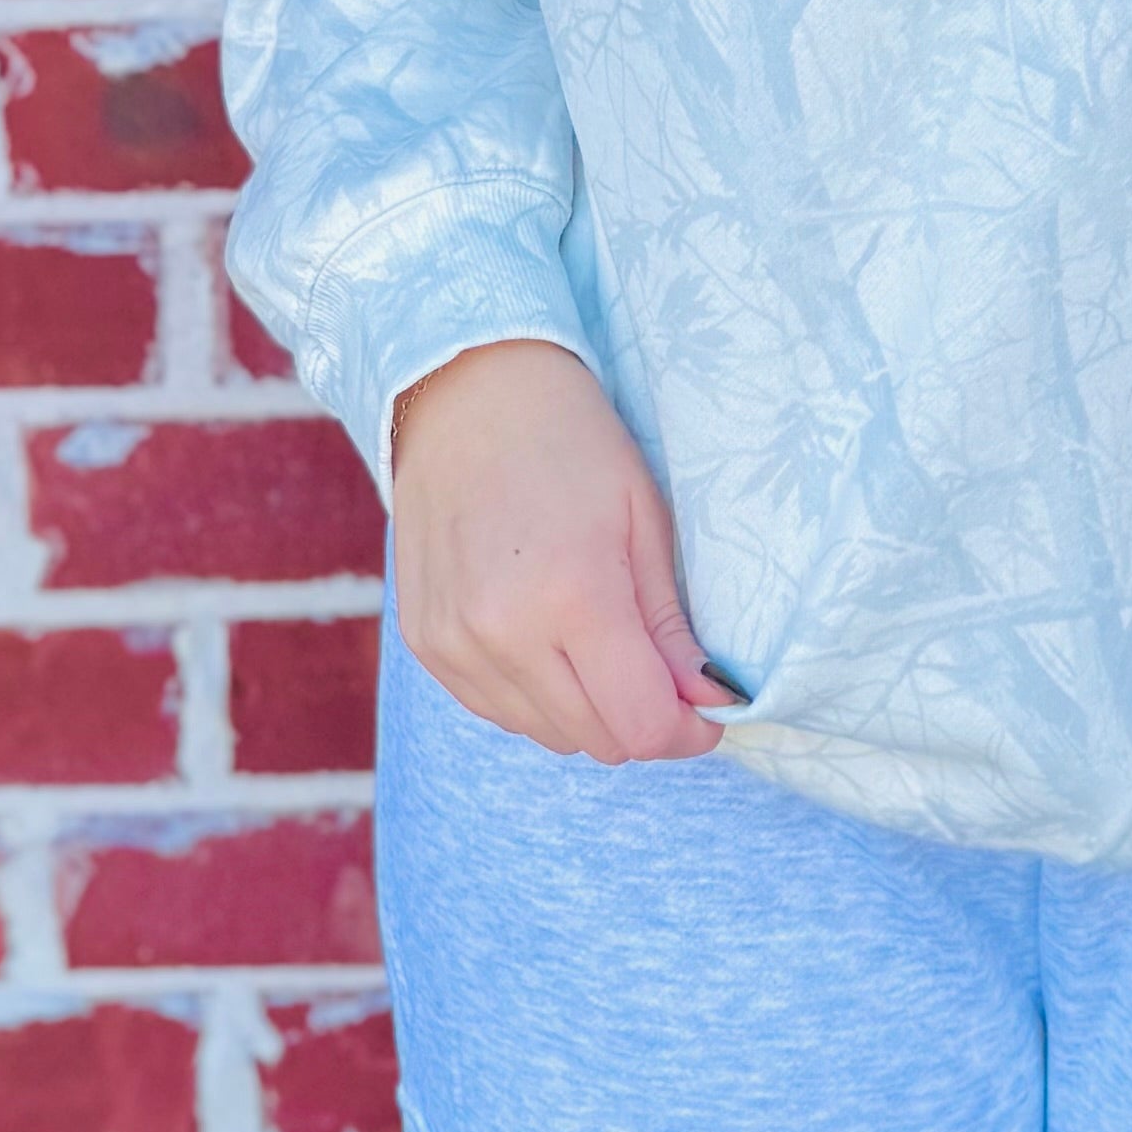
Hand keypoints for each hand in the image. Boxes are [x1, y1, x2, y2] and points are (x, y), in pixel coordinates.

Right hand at [391, 340, 723, 762]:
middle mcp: (503, 632)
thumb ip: (672, 626)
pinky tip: (547, 634)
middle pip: (596, 740)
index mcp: (572, 595)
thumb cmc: (572, 442)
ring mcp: (454, 643)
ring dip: (587, 709)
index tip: (705, 710)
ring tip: (599, 638)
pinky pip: (496, 710)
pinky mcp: (424, 643)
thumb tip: (707, 703)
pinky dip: (534, 695)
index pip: (640, 725)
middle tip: (660, 669)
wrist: (466, 391)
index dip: (686, 731)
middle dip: (641, 718)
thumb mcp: (644, 518)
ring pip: (546, 734)